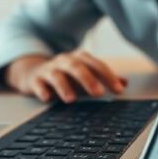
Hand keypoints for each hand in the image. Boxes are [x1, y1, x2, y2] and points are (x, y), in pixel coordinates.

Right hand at [7, 51, 126, 101]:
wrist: (33, 72)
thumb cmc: (64, 75)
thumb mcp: (85, 74)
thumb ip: (103, 78)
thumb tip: (125, 82)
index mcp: (79, 58)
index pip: (96, 65)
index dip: (108, 77)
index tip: (118, 90)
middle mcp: (64, 61)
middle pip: (77, 67)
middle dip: (88, 79)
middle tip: (99, 93)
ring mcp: (48, 70)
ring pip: (56, 75)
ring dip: (64, 86)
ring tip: (71, 100)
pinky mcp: (35, 80)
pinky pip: (37, 84)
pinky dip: (42, 90)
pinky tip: (47, 98)